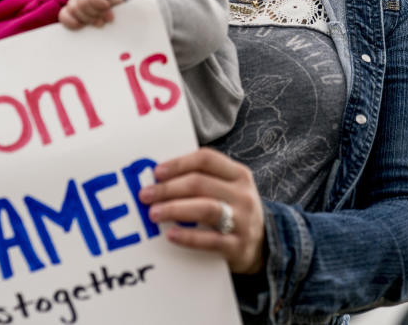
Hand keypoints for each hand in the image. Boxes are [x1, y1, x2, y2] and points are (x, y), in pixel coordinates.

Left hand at [58, 0, 123, 28]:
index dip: (70, 21)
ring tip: (107, 18)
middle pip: (74, 9)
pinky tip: (109, 8)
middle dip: (88, 18)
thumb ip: (87, 30)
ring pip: (84, 3)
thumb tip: (83, 40)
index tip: (81, 26)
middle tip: (100, 23)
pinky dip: (102, 5)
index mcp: (75, 10)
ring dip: (96, 13)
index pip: (64, 14)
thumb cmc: (109, 20)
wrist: (125, 4)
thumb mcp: (96, 26)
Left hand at [138, 147, 265, 273]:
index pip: (206, 159)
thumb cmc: (233, 212)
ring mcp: (243, 220)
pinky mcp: (238, 246)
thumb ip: (203, 180)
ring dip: (175, 209)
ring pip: (206, 209)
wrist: (262, 247)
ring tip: (153, 213)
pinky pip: (211, 240)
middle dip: (168, 188)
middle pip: (200, 183)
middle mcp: (243, 195)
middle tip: (145, 195)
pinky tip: (171, 234)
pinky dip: (188, 237)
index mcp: (239, 174)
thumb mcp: (228, 190)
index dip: (179, 163)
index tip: (156, 172)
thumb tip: (159, 177)